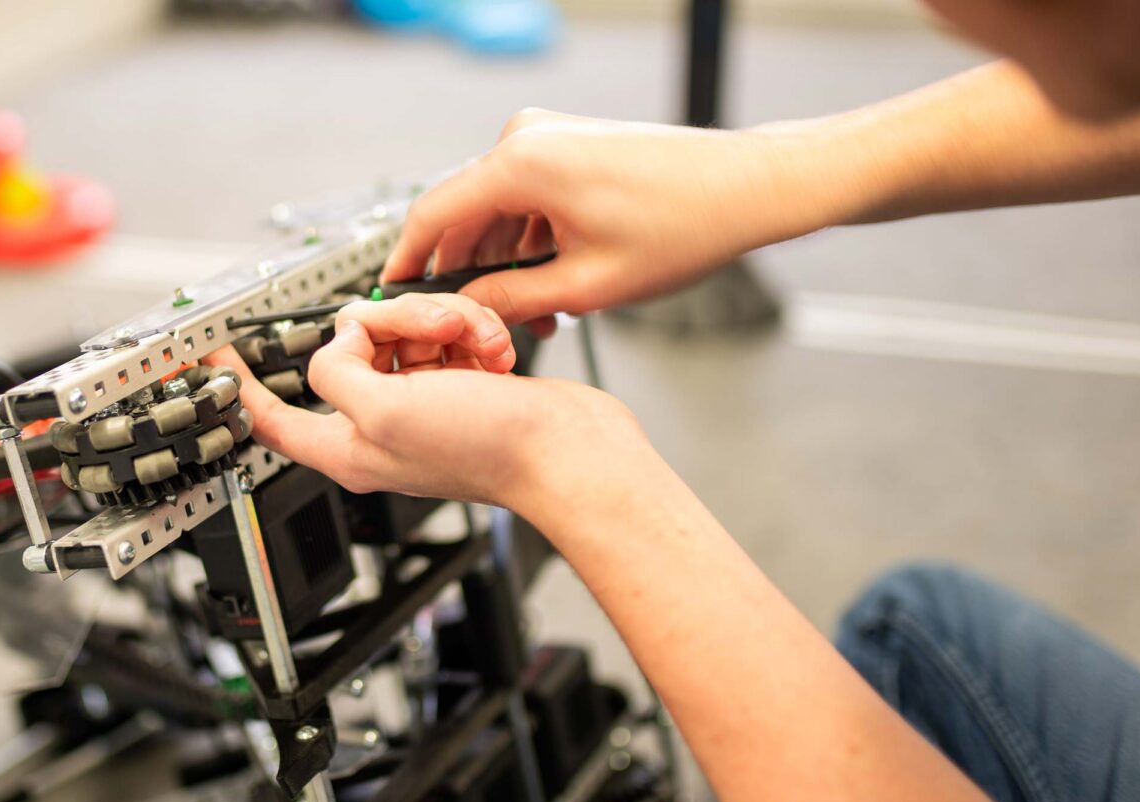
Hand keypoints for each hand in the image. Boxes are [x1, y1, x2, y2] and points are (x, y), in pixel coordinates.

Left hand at [207, 293, 652, 515]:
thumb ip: (339, 373)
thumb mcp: (386, 409)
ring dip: (441, 322)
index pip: (273, 415)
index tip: (214, 354)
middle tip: (433, 334)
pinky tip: (493, 350)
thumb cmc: (488, 448)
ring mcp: (420, 401)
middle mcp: (379, 424)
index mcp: (347, 446)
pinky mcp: (458, 381)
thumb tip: (340, 344)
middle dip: (393, 323)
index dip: (239, 384)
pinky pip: (444, 332)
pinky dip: (469, 330)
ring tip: (476, 344)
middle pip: (349, 347)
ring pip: (400, 329)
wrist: (570, 452)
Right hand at [382, 109, 837, 322]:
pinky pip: (525, 197)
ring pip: (496, 210)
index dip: (405, 264)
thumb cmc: (684, 225)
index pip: (430, 216)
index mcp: (520, 164)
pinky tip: (552, 283)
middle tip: (473, 325)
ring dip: (503, 262)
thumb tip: (466, 314)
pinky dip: (528, 240)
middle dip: (466, 274)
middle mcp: (526, 139)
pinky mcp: (569, 144)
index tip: (390, 297)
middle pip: (462, 215)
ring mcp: (548, 137)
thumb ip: (511, 301)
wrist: (749, 188)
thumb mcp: (586, 286)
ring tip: (535, 315)